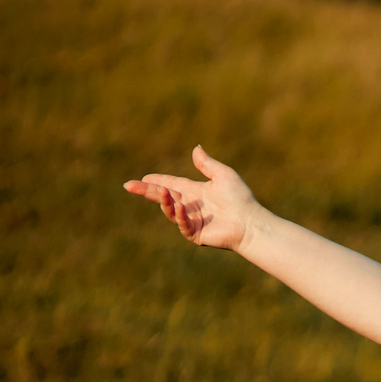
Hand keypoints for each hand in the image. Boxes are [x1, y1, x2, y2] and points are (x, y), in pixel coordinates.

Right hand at [124, 146, 261, 250]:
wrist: (251, 222)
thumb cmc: (240, 199)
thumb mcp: (223, 175)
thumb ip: (207, 164)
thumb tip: (196, 147)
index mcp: (196, 191)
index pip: (172, 184)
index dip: (158, 181)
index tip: (144, 177)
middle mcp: (191, 205)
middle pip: (163, 197)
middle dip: (147, 191)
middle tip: (129, 186)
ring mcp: (191, 220)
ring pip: (170, 210)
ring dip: (164, 201)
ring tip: (161, 192)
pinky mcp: (195, 233)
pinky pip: (182, 224)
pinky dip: (179, 215)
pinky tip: (178, 206)